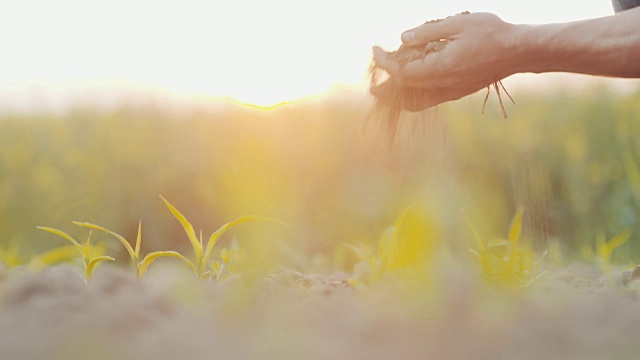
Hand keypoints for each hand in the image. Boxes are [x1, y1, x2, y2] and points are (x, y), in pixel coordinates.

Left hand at [371, 12, 519, 110]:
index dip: (385, 63)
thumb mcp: (458, 24)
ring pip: (416, 102)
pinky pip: (429, 101)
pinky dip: (413, 97)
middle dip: (385, 82)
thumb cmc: (491, 33)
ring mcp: (451, 92)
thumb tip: (403, 39)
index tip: (376, 50)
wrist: (518, 51)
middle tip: (373, 73)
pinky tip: (407, 89)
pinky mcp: (457, 93)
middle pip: (405, 91)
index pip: (402, 73)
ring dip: (396, 96)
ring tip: (382, 89)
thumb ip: (428, 33)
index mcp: (442, 68)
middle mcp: (445, 85)